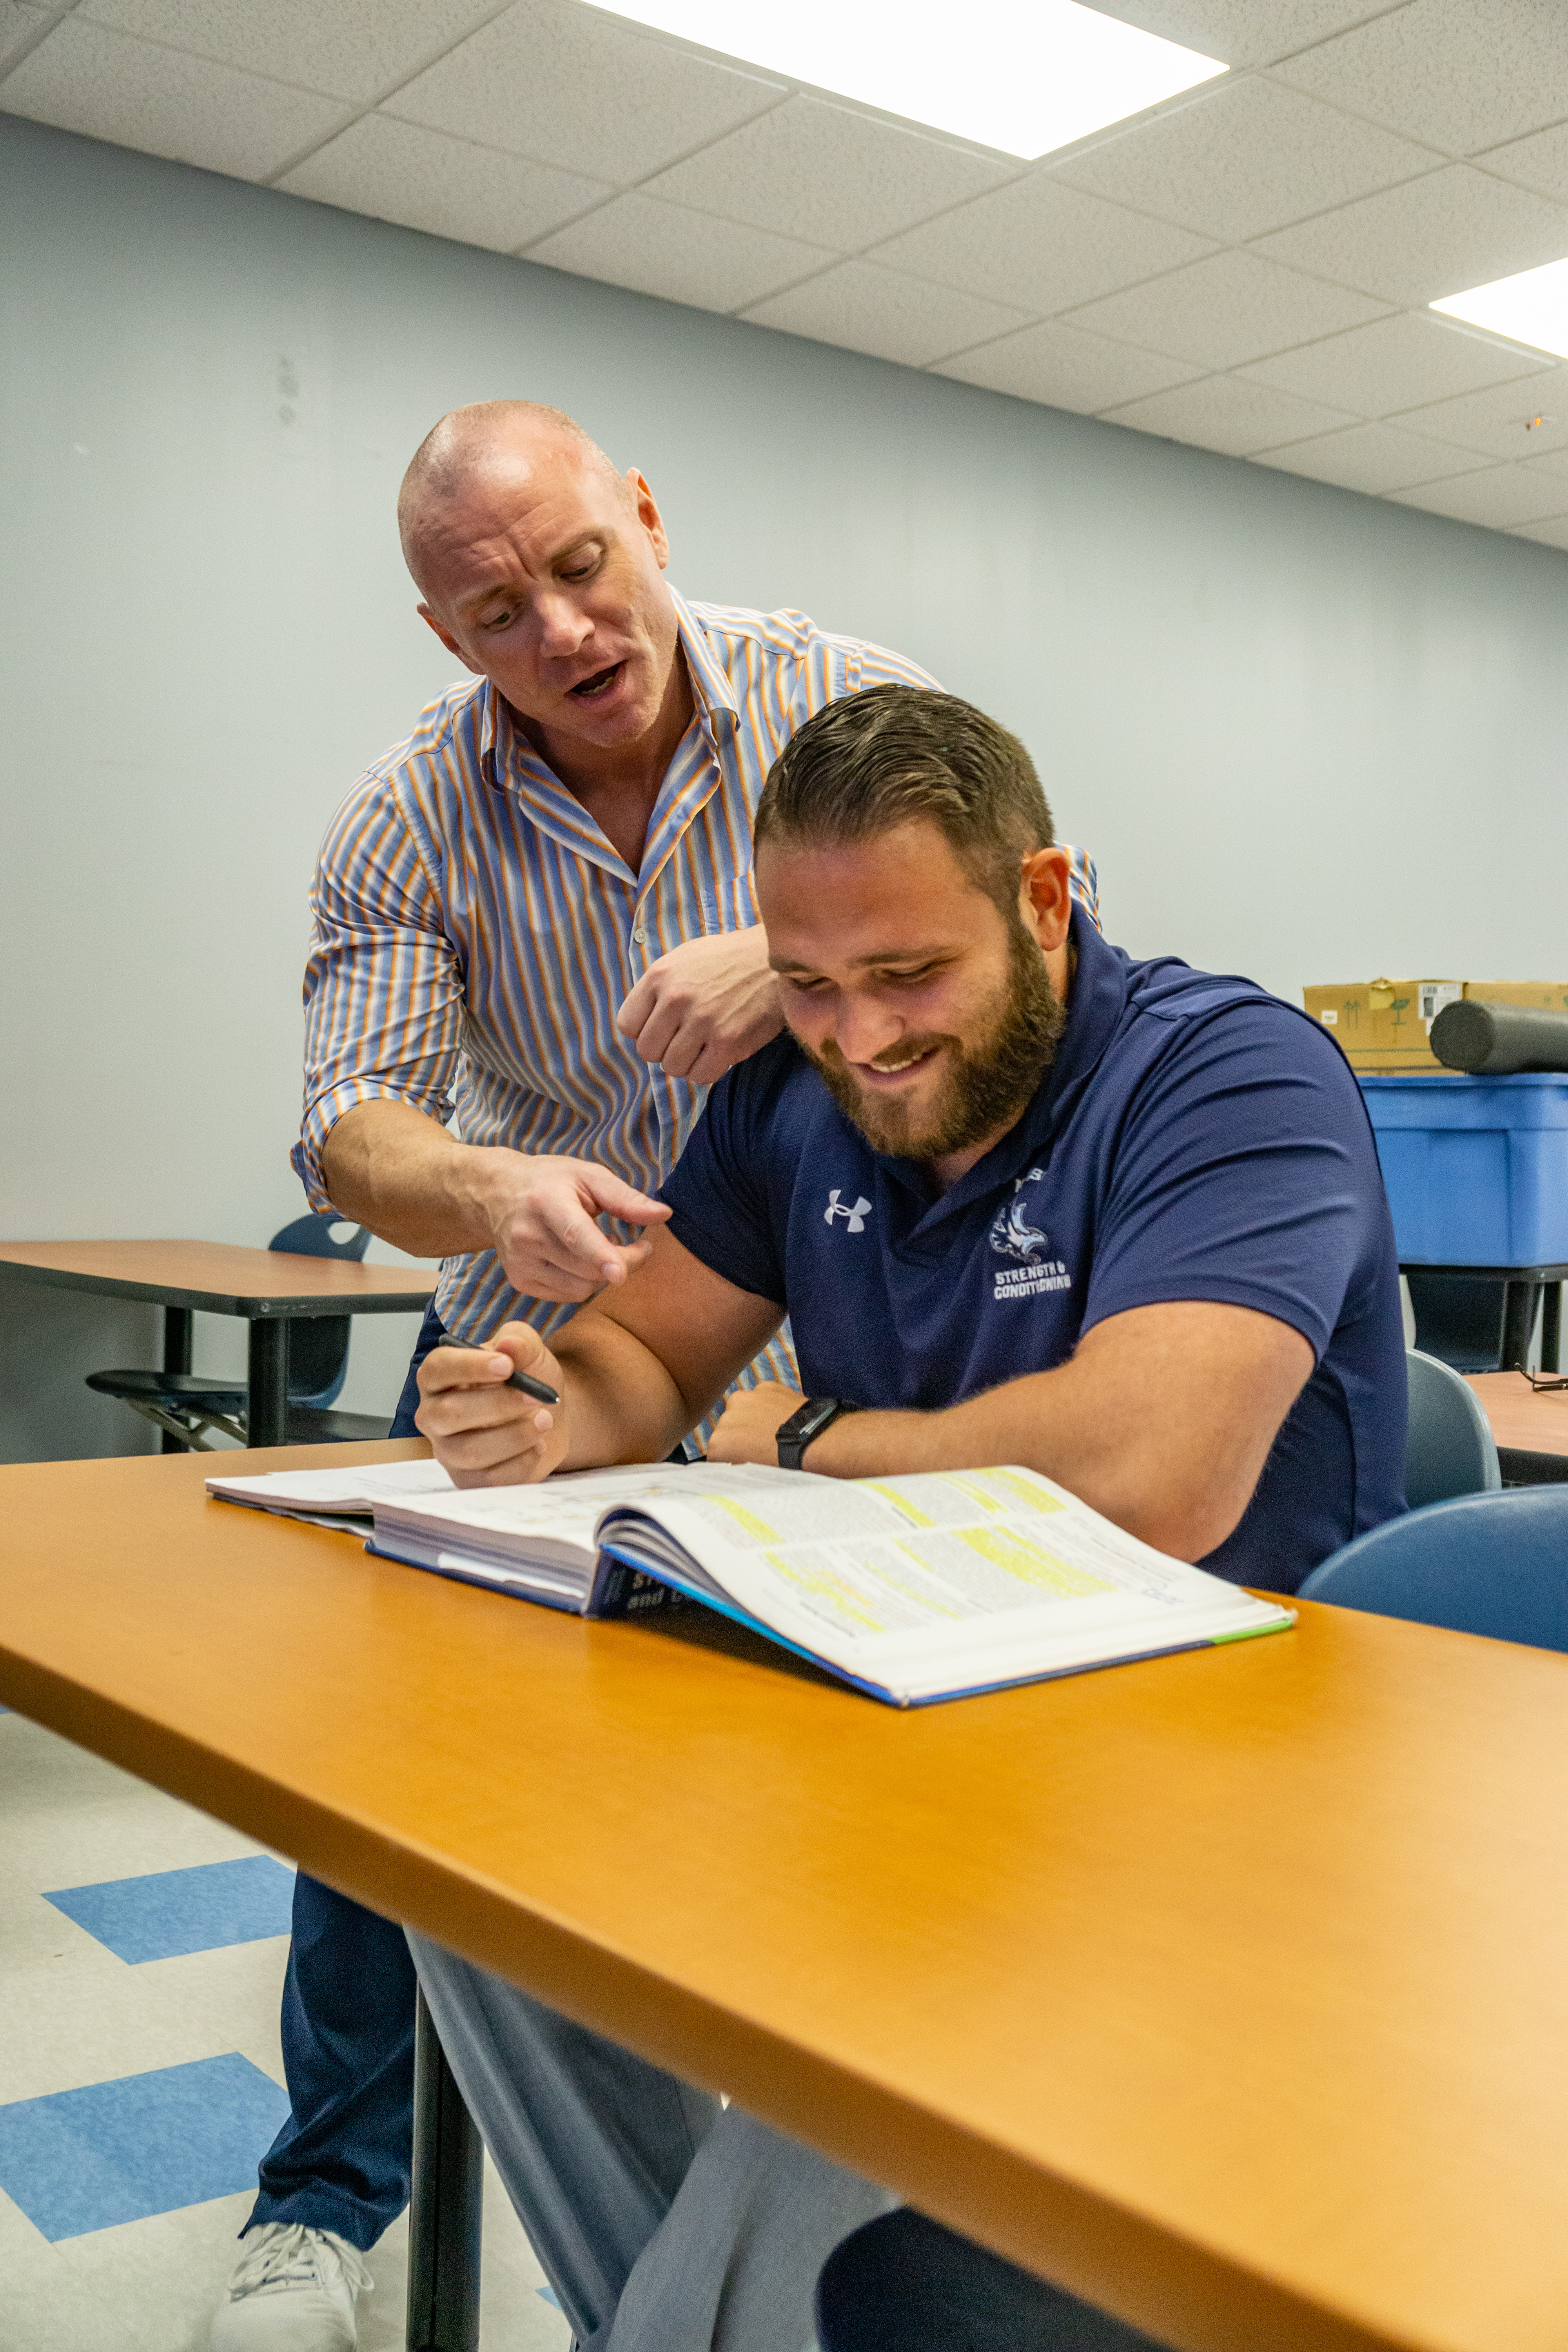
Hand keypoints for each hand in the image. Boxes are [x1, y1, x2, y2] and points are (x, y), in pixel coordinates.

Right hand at [415, 1321, 567, 1486]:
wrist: (550, 1415)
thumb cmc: (529, 1380)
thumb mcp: (530, 1352)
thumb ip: (520, 1340)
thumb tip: (509, 1344)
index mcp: (439, 1378)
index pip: (436, 1369)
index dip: (468, 1367)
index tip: (507, 1366)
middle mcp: (435, 1416)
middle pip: (449, 1414)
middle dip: (497, 1405)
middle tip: (536, 1396)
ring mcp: (449, 1451)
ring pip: (469, 1451)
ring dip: (514, 1436)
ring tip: (545, 1420)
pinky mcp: (469, 1480)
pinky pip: (490, 1480)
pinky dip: (521, 1462)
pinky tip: (539, 1445)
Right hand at [477, 1153, 670, 1302]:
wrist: (497, 1194)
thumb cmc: (551, 1181)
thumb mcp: (588, 1175)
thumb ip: (625, 1198)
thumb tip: (664, 1215)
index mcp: (546, 1202)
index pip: (574, 1235)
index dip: (600, 1255)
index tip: (620, 1274)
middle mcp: (527, 1236)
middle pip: (586, 1268)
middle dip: (623, 1263)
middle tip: (637, 1246)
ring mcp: (520, 1262)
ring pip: (580, 1289)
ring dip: (602, 1275)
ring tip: (602, 1248)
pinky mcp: (519, 1281)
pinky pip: (566, 1296)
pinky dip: (582, 1282)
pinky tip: (579, 1259)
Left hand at [616, 926, 783, 1083]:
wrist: (780, 958)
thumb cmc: (730, 959)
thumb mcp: (684, 958)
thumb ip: (659, 988)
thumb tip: (642, 1024)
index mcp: (660, 976)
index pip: (627, 1025)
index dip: (644, 1031)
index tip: (663, 1028)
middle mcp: (676, 998)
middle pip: (648, 1051)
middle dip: (665, 1050)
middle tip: (685, 1039)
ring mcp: (702, 1021)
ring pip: (672, 1068)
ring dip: (687, 1062)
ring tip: (704, 1045)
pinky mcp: (728, 1041)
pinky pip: (700, 1076)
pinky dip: (708, 1070)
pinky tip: (720, 1053)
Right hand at [705, 1380, 804, 1466]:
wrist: (816, 1442)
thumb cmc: (786, 1463)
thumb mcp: (754, 1472)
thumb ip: (737, 1463)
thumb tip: (736, 1460)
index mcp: (719, 1443)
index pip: (717, 1452)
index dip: (732, 1457)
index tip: (745, 1460)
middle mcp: (727, 1416)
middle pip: (729, 1428)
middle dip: (741, 1435)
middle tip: (762, 1446)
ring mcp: (746, 1397)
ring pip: (744, 1409)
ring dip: (753, 1416)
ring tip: (774, 1430)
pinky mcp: (766, 1386)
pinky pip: (762, 1396)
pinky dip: (770, 1404)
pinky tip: (783, 1417)